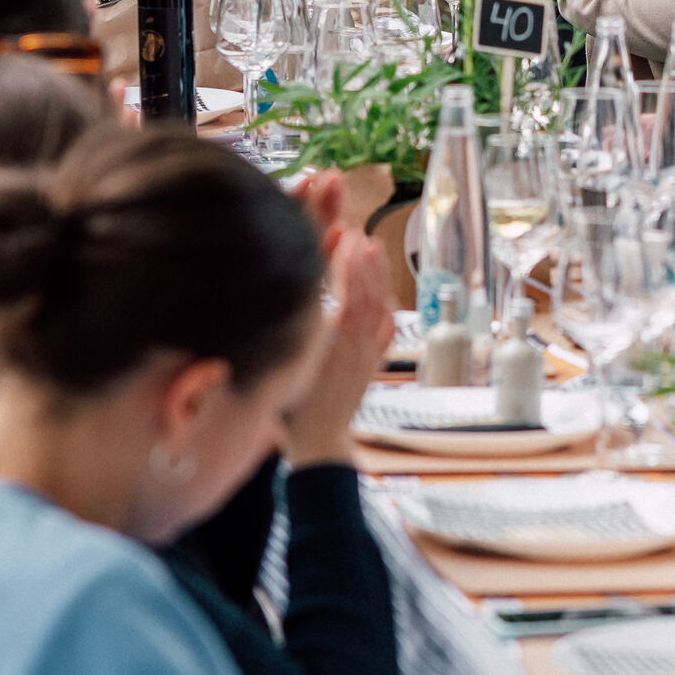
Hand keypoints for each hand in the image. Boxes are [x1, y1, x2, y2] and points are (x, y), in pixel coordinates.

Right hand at [281, 218, 395, 468]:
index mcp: (333, 344)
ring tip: (373, 247)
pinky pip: (387, 327)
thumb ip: (294, 330)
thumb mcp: (287, 365)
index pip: (345, 293)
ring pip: (380, 307)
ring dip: (377, 275)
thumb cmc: (293, 409)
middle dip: (362, 260)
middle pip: (365, 294)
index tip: (342, 236)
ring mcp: (368, 354)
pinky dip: (387, 302)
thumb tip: (292, 294)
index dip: (345, 262)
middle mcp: (356, 346)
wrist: (319, 442)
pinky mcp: (373, 363)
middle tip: (356, 233)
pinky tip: (383, 287)